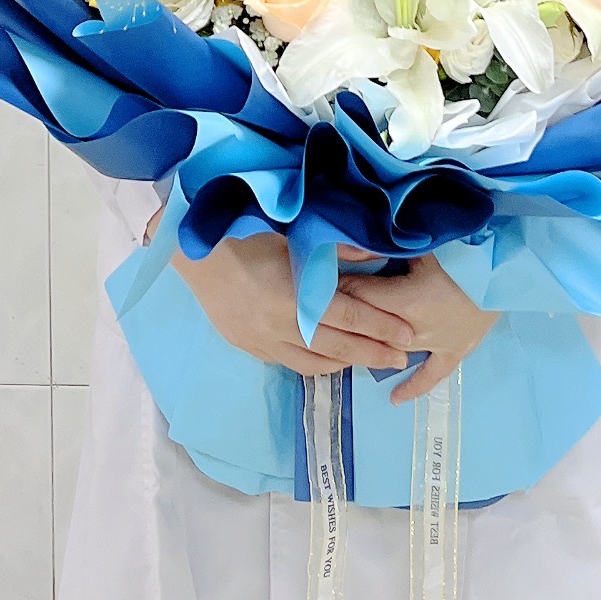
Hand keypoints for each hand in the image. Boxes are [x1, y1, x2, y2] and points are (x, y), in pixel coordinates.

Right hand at [171, 233, 416, 378]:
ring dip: (347, 362)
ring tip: (372, 360)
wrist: (192, 255)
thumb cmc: (242, 235)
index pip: (349, 316)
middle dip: (374, 353)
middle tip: (402, 357)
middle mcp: (280, 327)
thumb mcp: (290, 236)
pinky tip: (330, 360)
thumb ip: (334, 248)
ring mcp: (263, 342)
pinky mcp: (249, 347)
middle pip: (338, 346)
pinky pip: (291, 363)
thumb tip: (374, 250)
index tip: (408, 335)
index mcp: (293, 297)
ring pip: (315, 362)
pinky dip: (317, 363)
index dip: (381, 327)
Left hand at [332, 255, 497, 404]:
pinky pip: (431, 375)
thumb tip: (357, 245)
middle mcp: (414, 329)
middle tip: (326, 315)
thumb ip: (390, 248)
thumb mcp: (424, 245)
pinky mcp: (456, 350)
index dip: (336, 290)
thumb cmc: (465, 251)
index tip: (316, 286)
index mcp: (406, 301)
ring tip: (349, 349)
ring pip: (393, 352)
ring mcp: (436, 343)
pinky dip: (414, 387)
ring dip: (371, 349)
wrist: (507, 270)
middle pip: (371, 328)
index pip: (359, 297)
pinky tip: (395, 400)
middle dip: (348, 320)